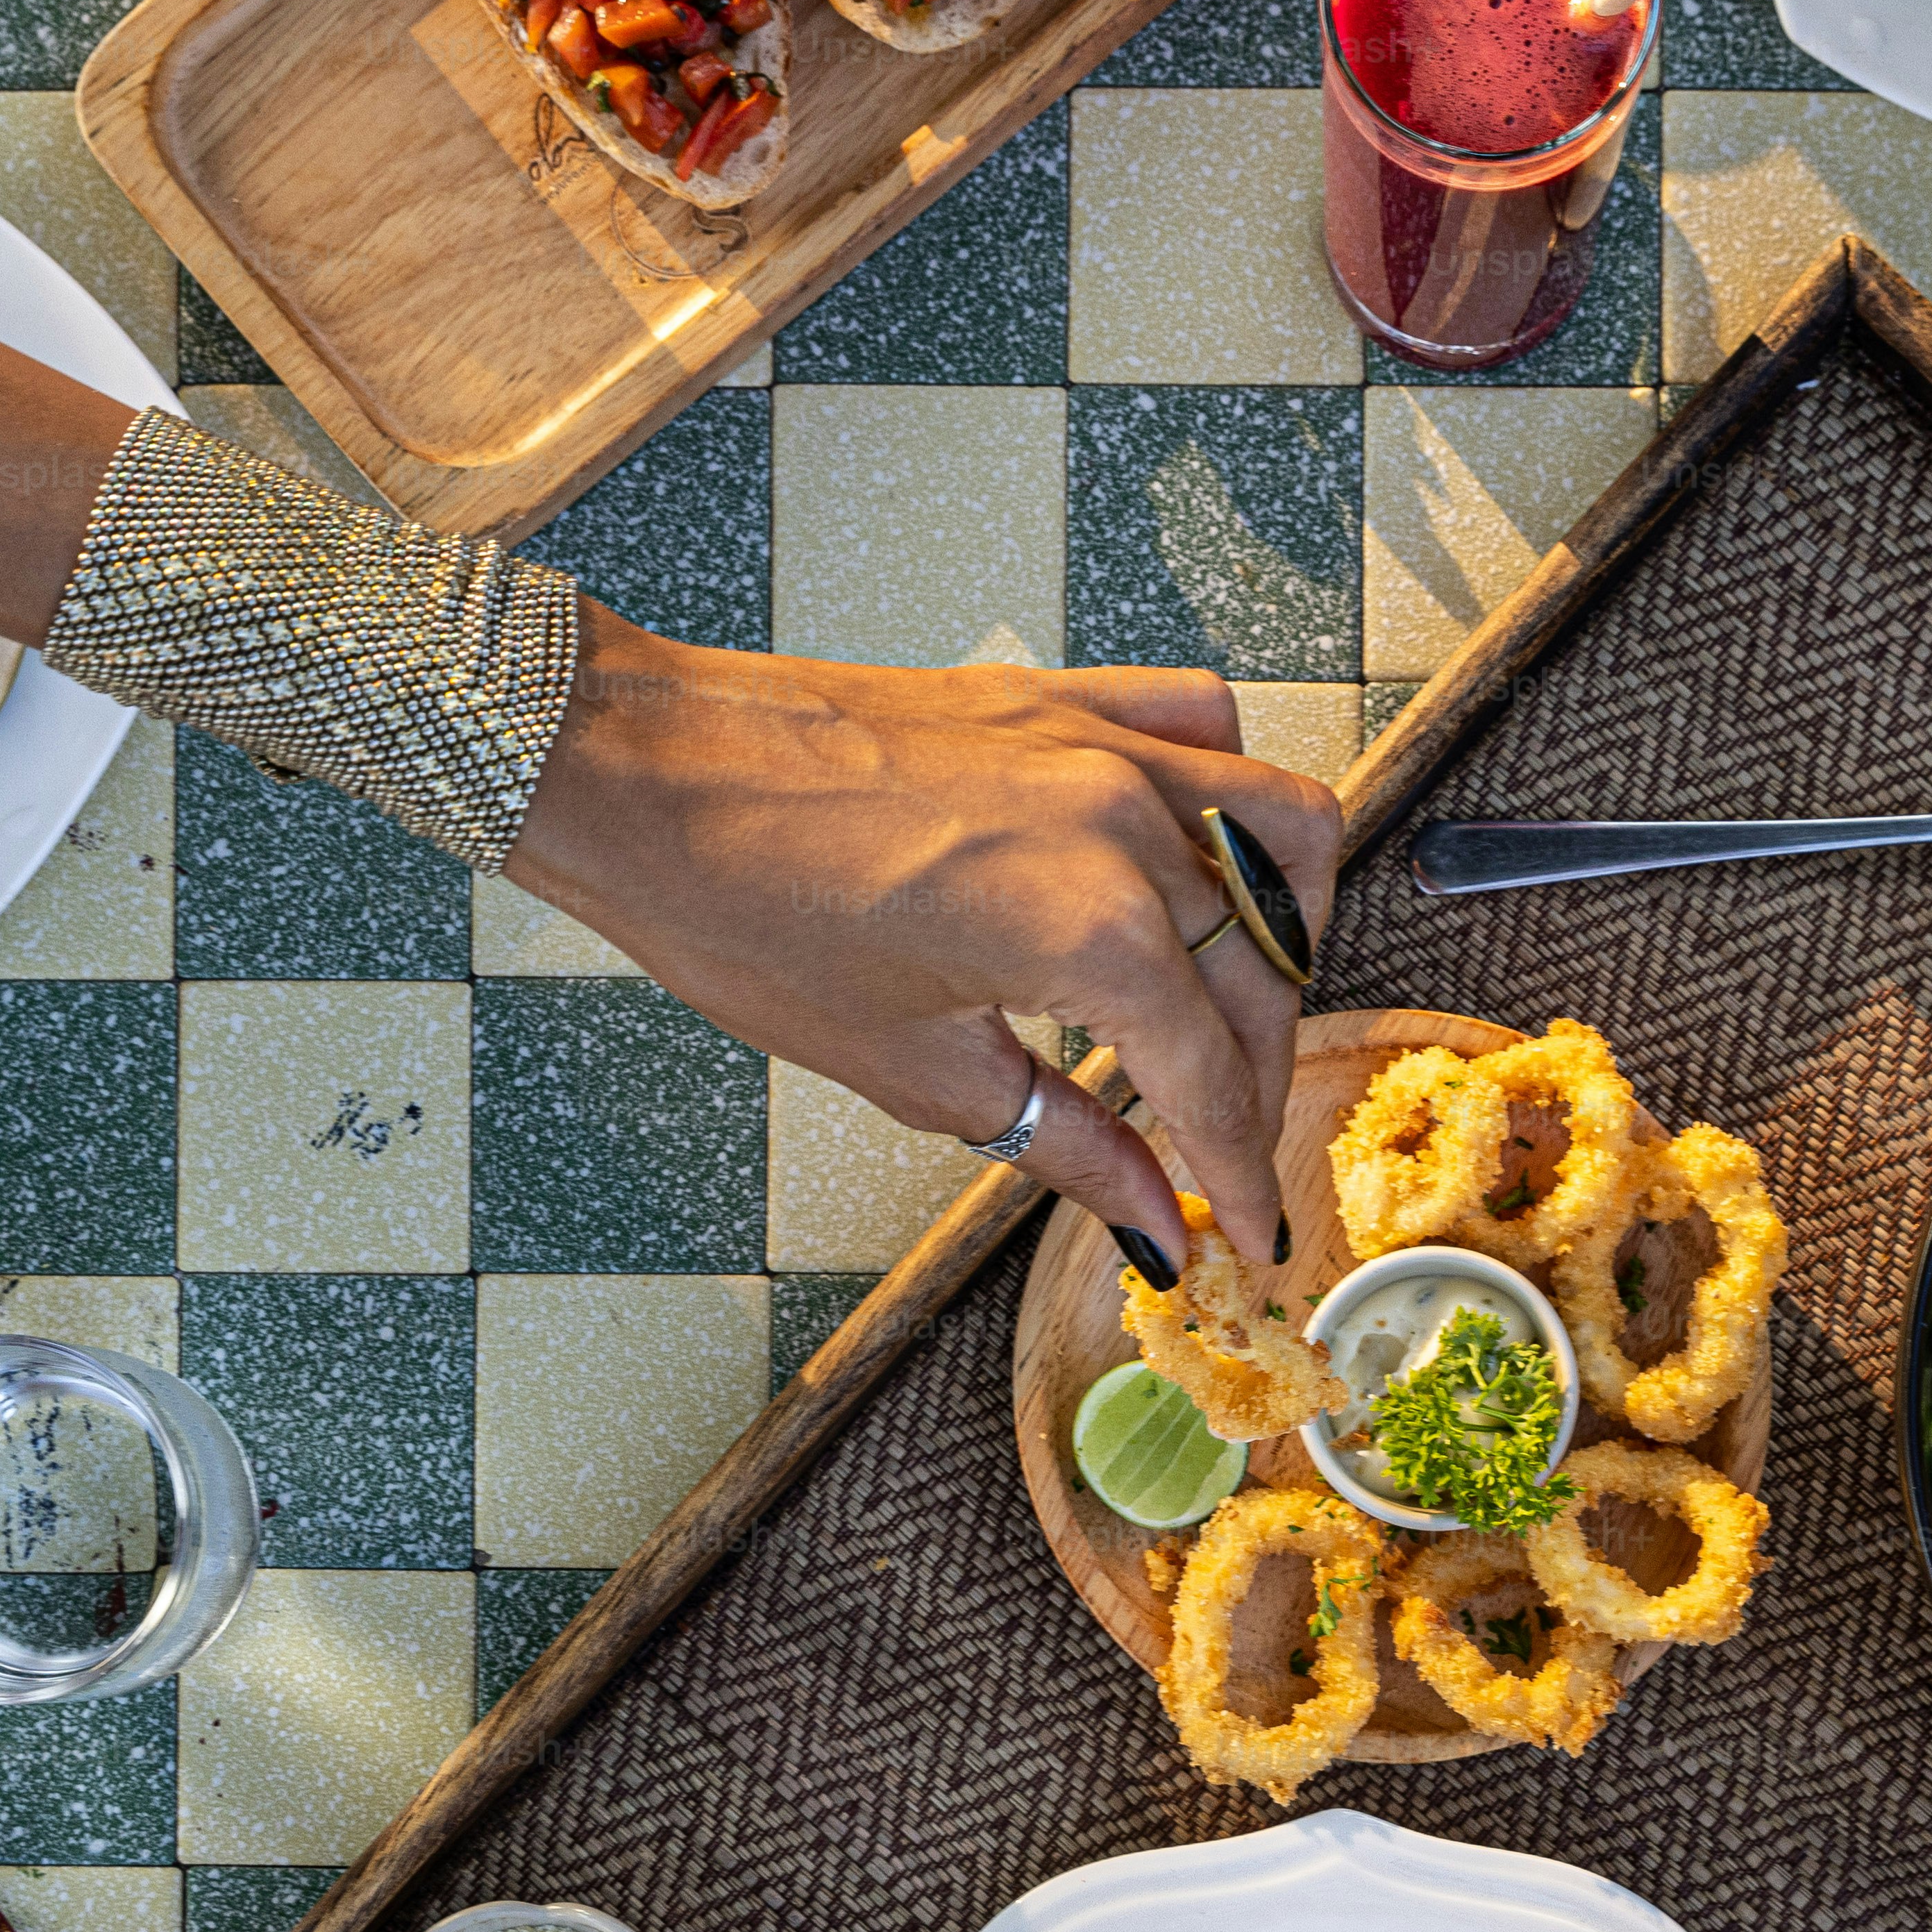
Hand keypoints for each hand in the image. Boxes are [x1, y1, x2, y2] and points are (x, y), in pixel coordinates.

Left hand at [506, 607, 1337, 1279]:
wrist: (643, 777)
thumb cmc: (742, 915)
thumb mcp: (914, 1069)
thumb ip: (1064, 1142)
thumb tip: (1146, 1223)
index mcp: (1094, 931)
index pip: (1212, 1076)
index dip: (1236, 1171)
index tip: (1247, 1235)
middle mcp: (1124, 824)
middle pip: (1259, 969)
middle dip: (1256, 1077)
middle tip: (1224, 1150)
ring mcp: (1099, 743)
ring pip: (1280, 823)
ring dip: (1288, 921)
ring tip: (1245, 997)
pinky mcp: (1059, 696)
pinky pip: (1201, 723)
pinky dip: (1226, 789)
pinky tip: (1192, 851)